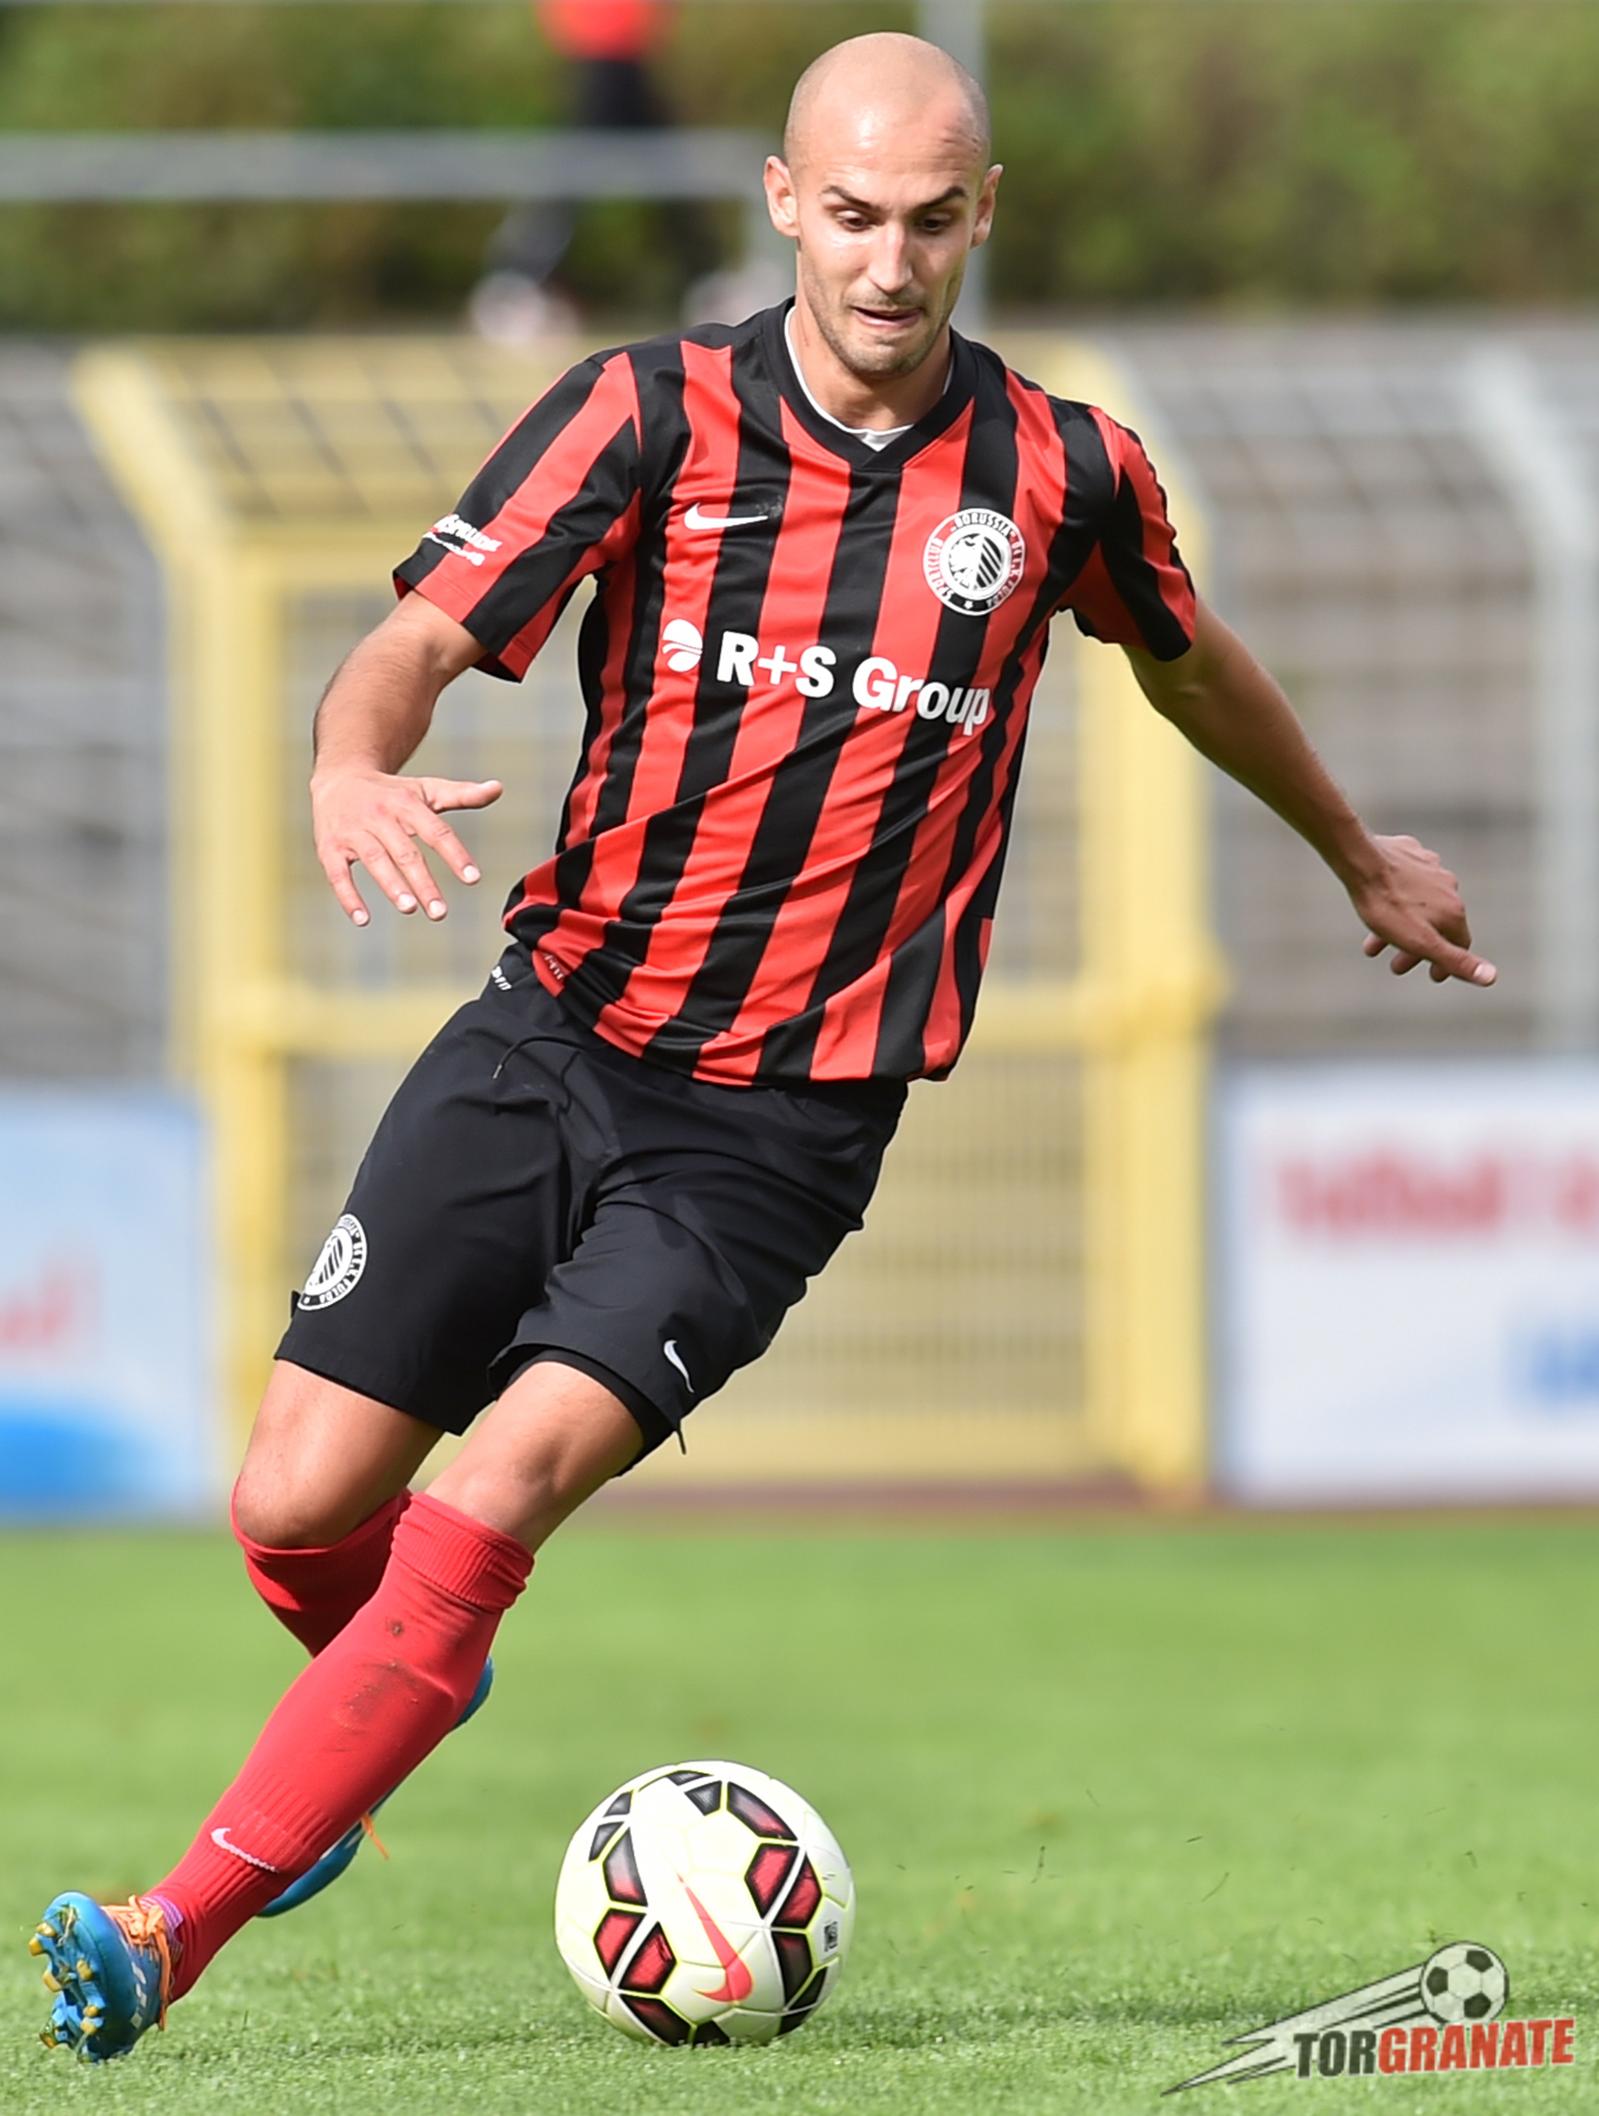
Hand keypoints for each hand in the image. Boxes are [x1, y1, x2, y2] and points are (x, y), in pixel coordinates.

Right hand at [311, 767, 501, 925]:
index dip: (455, 854)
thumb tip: (498, 789)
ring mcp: (353, 831)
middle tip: (440, 912)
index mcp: (407, 804)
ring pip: (374, 860)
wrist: (340, 777)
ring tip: (409, 908)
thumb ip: (463, 795)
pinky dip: (348, 896)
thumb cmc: (392, 792)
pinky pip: (338, 873)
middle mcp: (380, 816)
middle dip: (423, 882)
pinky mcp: (330, 846)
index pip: (435, 831)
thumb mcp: (426, 790)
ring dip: (391, 885)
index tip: (473, 879)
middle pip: (405, 851)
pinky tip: (363, 919)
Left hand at [1351, 834, 1495, 986]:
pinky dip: (1398, 898)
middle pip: (1437, 926)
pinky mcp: (1411, 854)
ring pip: (1419, 905)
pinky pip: (1408, 882)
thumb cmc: (1387, 905)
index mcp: (1454, 911)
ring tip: (1375, 944)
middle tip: (1396, 967)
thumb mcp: (1421, 942)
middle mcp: (1449, 888)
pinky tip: (1383, 902)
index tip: (1434, 975)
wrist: (1362, 861)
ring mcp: (1431, 868)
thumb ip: (1455, 960)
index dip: (1448, 964)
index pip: (1460, 945)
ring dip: (1401, 927)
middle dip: (1416, 951)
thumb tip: (1492, 977)